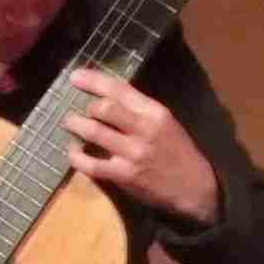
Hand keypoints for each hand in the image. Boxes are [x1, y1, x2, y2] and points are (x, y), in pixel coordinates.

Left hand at [63, 69, 219, 226]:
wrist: (193, 187)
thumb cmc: (177, 151)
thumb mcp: (165, 122)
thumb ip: (139, 110)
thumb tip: (106, 97)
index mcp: (155, 112)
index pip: (120, 89)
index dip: (93, 81)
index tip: (74, 76)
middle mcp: (144, 129)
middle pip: (104, 108)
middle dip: (85, 106)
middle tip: (78, 110)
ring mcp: (133, 153)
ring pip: (94, 132)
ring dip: (75, 126)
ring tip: (70, 124)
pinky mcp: (124, 175)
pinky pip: (91, 164)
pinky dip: (76, 156)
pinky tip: (74, 152)